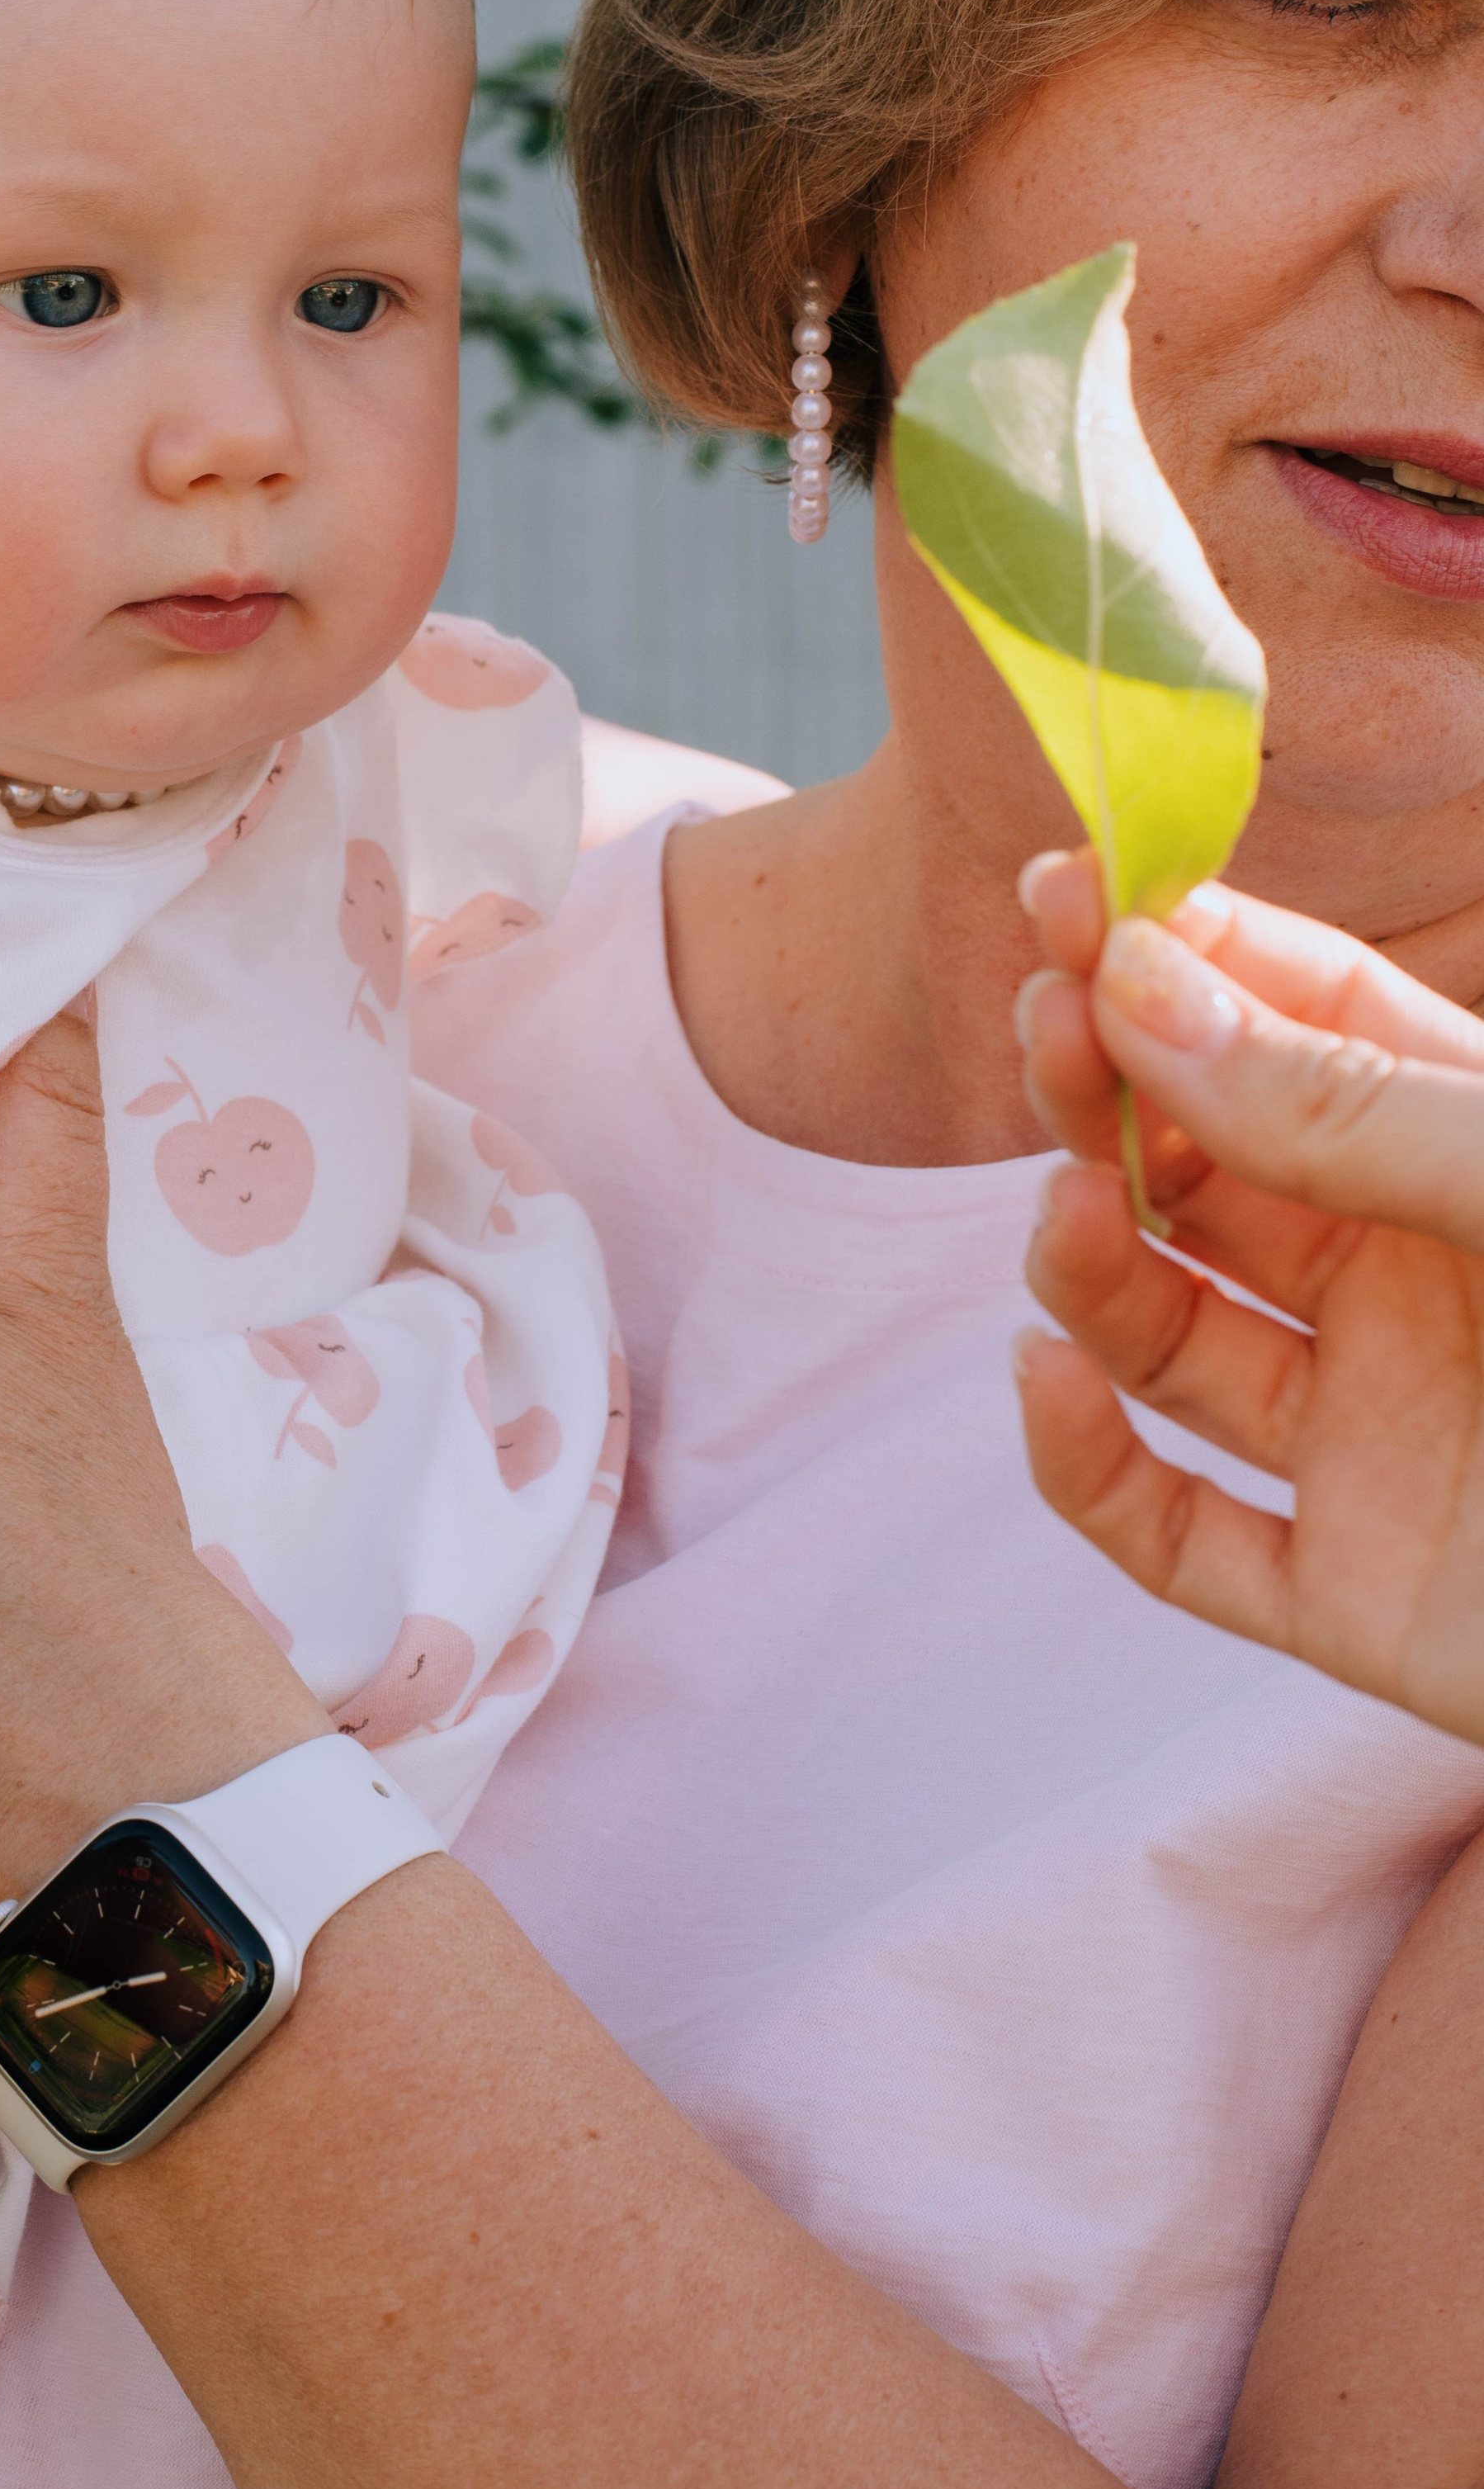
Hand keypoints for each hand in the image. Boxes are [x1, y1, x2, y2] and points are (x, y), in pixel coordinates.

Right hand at [1010, 848, 1483, 1743]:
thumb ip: (1351, 1104)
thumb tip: (1138, 989)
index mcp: (1467, 1155)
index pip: (1289, 1020)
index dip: (1172, 955)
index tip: (1063, 893)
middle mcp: (1406, 1283)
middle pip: (1198, 1170)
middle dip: (1106, 1092)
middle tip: (1046, 1029)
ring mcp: (1372, 1440)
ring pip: (1163, 1337)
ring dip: (1088, 1265)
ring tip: (1073, 1215)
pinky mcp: (1353, 1595)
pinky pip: (1177, 1535)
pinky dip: (1087, 1467)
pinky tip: (1050, 1380)